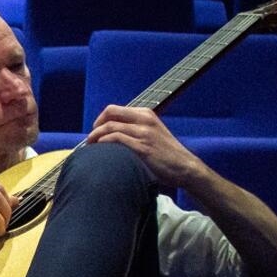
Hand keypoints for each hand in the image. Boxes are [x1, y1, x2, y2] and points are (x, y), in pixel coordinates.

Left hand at [85, 104, 203, 187]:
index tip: (96, 130)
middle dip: (96, 125)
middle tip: (91, 138)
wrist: (185, 167)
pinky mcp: (142, 147)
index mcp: (146, 114)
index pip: (115, 109)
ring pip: (110, 126)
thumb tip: (113, 133)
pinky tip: (100, 149)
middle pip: (110, 113)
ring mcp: (143, 132)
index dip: (101, 119)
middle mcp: (144, 119)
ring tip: (91, 146)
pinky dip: (104, 142)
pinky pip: (116, 139)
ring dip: (96, 136)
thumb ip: (136, 129)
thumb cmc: (167, 154)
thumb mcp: (153, 133)